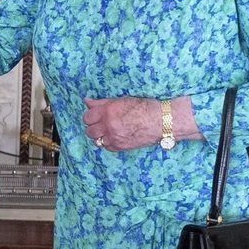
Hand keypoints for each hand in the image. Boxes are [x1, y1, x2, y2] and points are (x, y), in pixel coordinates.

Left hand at [83, 95, 199, 150]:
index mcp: (108, 111)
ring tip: (109, 130)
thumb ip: (102, 102)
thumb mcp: (122, 100)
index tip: (95, 115)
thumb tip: (86, 101)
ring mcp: (114, 138)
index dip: (90, 116)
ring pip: (96, 140)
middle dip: (94, 127)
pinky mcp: (120, 147)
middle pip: (89, 131)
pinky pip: (107, 147)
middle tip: (101, 123)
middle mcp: (109, 126)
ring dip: (100, 136)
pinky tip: (116, 136)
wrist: (161, 121)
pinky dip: (109, 143)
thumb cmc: (144, 107)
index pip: (87, 117)